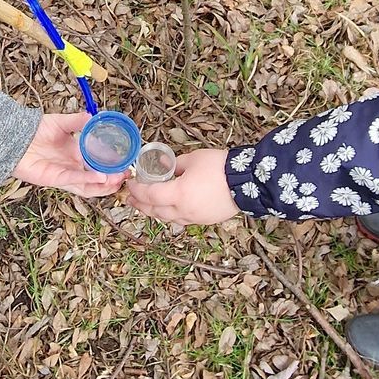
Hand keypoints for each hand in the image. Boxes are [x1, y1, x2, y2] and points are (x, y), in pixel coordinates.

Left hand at [11, 110, 126, 197]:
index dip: (113, 164)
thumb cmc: (35, 131)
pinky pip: (74, 181)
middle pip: (97, 179)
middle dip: (113, 178)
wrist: (16, 138)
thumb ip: (77, 121)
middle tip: (126, 174)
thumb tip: (94, 117)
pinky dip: (88, 179)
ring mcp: (64, 175)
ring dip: (103, 185)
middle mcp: (73, 167)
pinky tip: (100, 176)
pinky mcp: (55, 180)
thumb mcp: (61, 122)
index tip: (126, 161)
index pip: (99, 162)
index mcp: (77, 154)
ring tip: (117, 179)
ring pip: (88, 187)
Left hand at [124, 147, 238, 226]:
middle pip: (154, 211)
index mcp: (178, 194)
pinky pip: (181, 220)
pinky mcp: (204, 220)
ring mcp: (194, 217)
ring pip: (167, 218)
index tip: (131, 183)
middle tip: (130, 199)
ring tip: (146, 206)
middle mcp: (184, 210)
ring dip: (154, 212)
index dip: (137, 190)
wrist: (247, 181)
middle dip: (140, 205)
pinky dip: (170, 215)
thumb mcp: (193, 159)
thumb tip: (163, 165)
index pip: (149, 195)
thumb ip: (174, 164)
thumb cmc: (220, 167)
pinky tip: (168, 210)